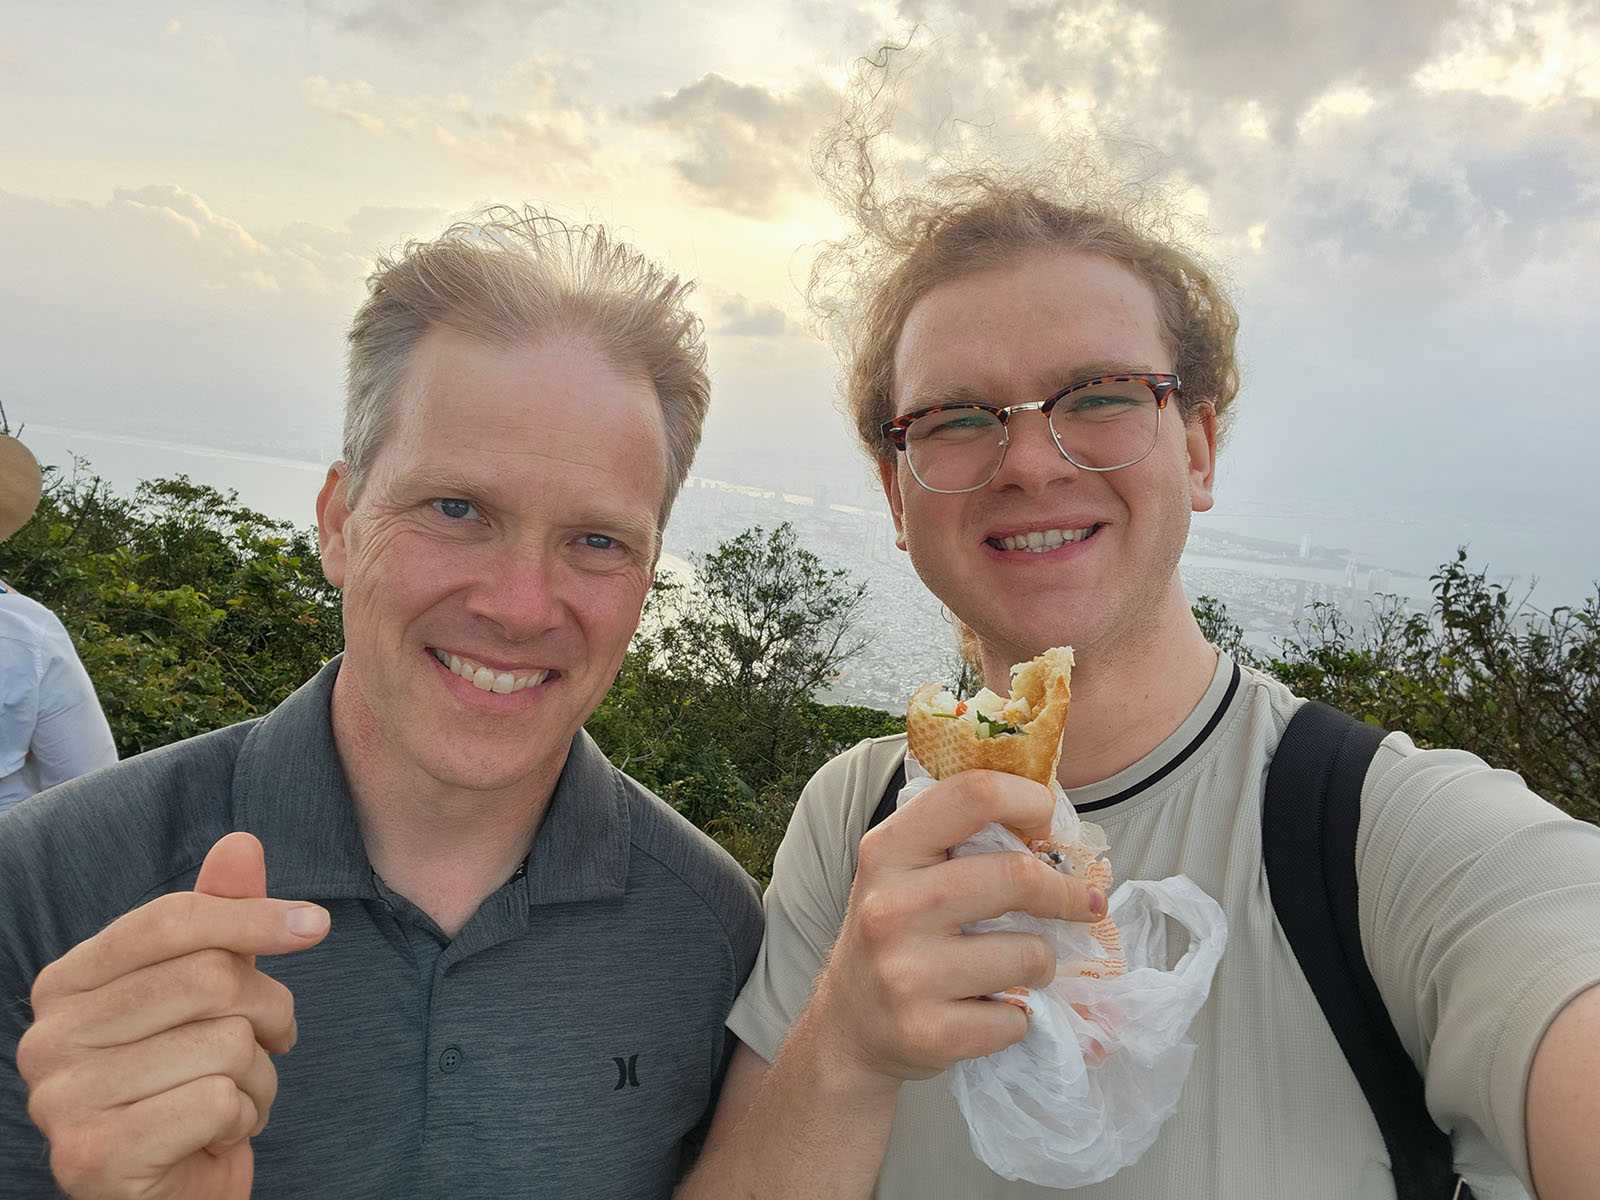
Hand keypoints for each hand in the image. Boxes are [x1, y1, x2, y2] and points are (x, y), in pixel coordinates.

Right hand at [17, 833, 330, 1199]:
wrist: (177, 1191)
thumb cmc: (192, 1080)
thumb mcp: (211, 991)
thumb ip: (221, 918)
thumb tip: (242, 842)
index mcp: (67, 983)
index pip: (171, 921)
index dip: (253, 917)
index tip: (315, 925)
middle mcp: (48, 1038)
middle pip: (210, 978)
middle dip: (268, 1010)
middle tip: (267, 1041)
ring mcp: (62, 1101)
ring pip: (226, 1042)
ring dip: (259, 1074)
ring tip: (233, 1095)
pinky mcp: (93, 1157)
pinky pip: (218, 1100)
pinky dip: (243, 1117)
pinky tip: (216, 1134)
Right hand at [807, 770, 1104, 1083]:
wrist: (850, 1027)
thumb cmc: (894, 934)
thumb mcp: (903, 871)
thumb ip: (959, 839)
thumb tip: (1051, 820)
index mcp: (887, 851)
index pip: (973, 794)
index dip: (1028, 800)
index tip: (1046, 824)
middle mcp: (890, 907)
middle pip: (1017, 876)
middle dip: (1065, 892)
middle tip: (1081, 902)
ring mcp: (906, 974)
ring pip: (1030, 953)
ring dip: (1042, 961)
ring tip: (1020, 965)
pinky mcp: (930, 1032)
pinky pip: (1016, 1018)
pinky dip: (1017, 1016)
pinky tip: (989, 1009)